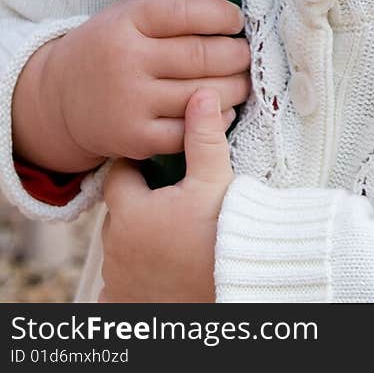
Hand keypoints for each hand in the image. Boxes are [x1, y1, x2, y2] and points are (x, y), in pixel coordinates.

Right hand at [13, 0, 248, 173]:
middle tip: (246, 54)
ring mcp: (130, 102)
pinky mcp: (135, 137)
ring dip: (235, 88)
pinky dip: (215, 120)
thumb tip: (230, 16)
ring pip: (202, 94)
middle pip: (202, 56)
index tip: (237, 20)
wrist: (60, 98)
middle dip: (237, 54)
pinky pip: (189, 131)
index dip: (221, 15)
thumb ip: (170, 12)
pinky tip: (222, 109)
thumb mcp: (128, 15)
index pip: (186, 12)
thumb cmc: (110, 48)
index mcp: (127, 22)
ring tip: (242, 80)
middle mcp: (127, 60)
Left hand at [99, 88, 232, 302]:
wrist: (232, 288)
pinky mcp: (125, 305)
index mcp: (130, 212)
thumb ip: (203, 137)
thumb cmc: (222, 235)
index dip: (138, 165)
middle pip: (119, 212)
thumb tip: (202, 94)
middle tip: (170, 198)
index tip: (159, 164)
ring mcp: (118, 280)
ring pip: (120, 247)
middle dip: (139, 203)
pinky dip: (134, 276)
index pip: (119, 175)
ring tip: (169, 232)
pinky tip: (156, 269)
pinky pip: (118, 286)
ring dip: (136, 239)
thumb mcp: (214, 180)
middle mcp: (115, 248)